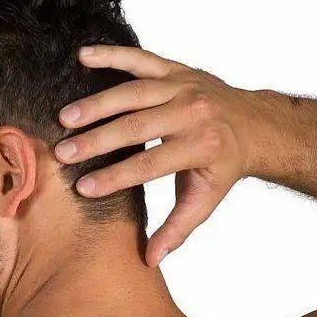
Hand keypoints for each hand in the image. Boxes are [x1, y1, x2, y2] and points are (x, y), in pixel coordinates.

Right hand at [55, 44, 248, 266]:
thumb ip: (176, 230)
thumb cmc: (222, 168)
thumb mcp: (204, 202)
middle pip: (136, 126)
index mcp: (200, 147)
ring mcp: (184, 85)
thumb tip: (149, 261)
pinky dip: (112, 54)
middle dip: (97, 141)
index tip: (83, 188)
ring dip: (97, 103)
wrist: (253, 125)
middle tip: (63, 153)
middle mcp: (193, 112)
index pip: (149, 164)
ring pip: (134, 91)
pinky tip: (83, 56)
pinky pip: (141, 58)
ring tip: (65, 117)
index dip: (115, 177)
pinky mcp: (176, 68)